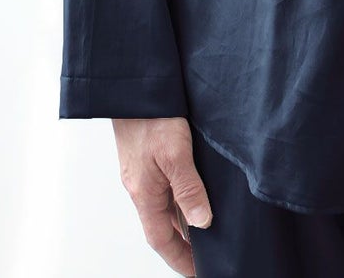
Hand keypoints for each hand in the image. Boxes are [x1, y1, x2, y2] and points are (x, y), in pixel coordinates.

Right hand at [113, 117, 212, 274]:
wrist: (133, 85)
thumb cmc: (151, 116)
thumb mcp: (176, 152)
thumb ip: (189, 188)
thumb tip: (201, 222)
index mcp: (143, 193)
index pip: (161, 239)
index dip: (180, 258)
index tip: (197, 273)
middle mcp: (140, 186)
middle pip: (162, 225)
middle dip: (184, 244)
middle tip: (209, 255)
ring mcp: (142, 171)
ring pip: (164, 205)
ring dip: (183, 220)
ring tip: (208, 229)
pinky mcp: (147, 156)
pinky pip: (164, 186)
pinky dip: (180, 197)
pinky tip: (196, 192)